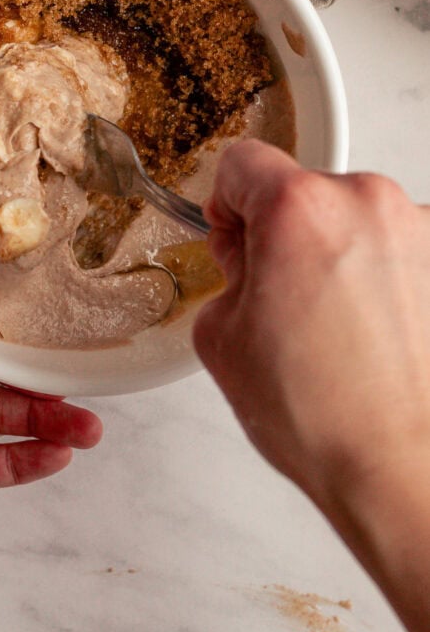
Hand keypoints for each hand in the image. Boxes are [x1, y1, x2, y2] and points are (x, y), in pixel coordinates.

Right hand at [193, 140, 429, 631]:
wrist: (402, 469)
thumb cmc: (324, 415)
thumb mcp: (222, 337)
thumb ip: (228, 273)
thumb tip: (248, 258)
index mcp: (299, 209)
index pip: (244, 162)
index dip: (226, 202)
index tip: (233, 234)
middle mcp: (367, 203)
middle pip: (303, 189)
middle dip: (283, 232)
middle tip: (278, 295)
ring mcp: (418, 230)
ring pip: (353, 218)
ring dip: (335, 252)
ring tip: (331, 325)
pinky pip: (396, 248)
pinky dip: (378, 275)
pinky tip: (371, 331)